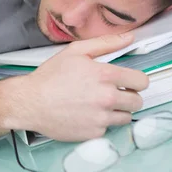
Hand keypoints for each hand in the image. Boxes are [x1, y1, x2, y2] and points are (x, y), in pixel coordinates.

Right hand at [11, 33, 148, 141]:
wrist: (30, 102)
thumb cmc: (51, 76)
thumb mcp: (75, 52)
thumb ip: (105, 44)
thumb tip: (129, 38)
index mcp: (105, 75)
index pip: (141, 81)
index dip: (135, 80)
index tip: (128, 81)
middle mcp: (107, 98)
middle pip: (138, 101)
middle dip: (128, 96)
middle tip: (113, 93)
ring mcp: (101, 118)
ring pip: (126, 117)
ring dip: (118, 111)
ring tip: (99, 104)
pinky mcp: (94, 133)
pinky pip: (109, 128)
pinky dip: (101, 122)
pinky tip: (86, 114)